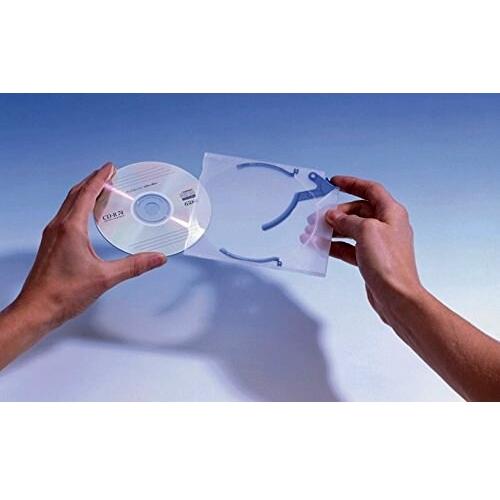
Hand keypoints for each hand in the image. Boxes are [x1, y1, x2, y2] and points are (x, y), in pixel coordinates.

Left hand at [15, 162, 166, 330]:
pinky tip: (87, 216)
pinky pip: (65, 216)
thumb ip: (134, 266)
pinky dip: (78, 207)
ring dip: (84, 193)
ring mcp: (52, 235)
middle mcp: (59, 227)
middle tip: (108, 175)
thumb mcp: (105, 278)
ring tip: (100, 191)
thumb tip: (157, 258)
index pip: (87, 194)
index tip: (110, 167)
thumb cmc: (63, 293)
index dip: (100, 178)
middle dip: (93, 181)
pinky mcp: (51, 244)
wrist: (37, 309)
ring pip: (69, 204)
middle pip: (76, 194)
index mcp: (71, 229)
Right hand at [324, 176, 423, 322]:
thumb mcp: (365, 231)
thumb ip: (346, 220)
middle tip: (318, 218)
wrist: (396, 295)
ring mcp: (379, 243)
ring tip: (315, 233)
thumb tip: (333, 216)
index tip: (334, 182)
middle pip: (357, 211)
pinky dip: (336, 245)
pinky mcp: (371, 258)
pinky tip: (322, 247)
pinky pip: (349, 247)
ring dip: (333, 230)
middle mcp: (386, 225)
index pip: (370, 190)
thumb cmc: (389, 263)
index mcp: (391, 212)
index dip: (351, 183)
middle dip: (336, 213)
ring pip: (351, 229)